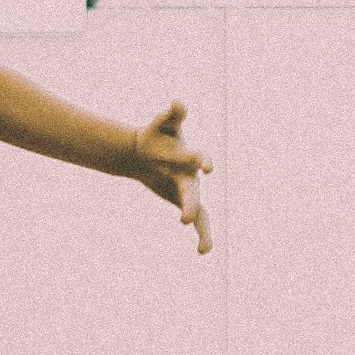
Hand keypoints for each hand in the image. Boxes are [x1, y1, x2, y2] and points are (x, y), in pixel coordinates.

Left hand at [127, 101, 212, 253]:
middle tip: (188, 217)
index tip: (206, 168)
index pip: (197, 158)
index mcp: (187, 156)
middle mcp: (192, 175)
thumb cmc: (158, 136)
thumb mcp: (162, 124)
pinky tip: (205, 251)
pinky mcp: (185, 201)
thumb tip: (178, 102)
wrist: (148, 152)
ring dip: (200, 226)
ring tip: (204, 247)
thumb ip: (171, 114)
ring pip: (199, 210)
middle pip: (192, 190)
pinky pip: (198, 220)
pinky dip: (203, 235)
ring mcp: (190, 190)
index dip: (201, 161)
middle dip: (191, 203)